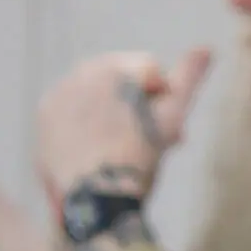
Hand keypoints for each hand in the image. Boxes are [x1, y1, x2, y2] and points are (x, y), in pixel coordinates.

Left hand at [36, 49, 210, 210]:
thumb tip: (206, 48)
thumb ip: (188, 77)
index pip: (148, 69)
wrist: (95, 201)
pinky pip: (73, 109)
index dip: (164, 98)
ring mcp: (59, 94)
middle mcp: (79, 73)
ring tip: (124, 146)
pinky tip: (99, 147)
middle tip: (149, 140)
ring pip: (97, 93)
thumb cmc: (138, 158)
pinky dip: (88, 121)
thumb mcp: (171, 116)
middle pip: (121, 80)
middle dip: (137, 103)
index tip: (171, 131)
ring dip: (114, 110)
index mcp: (111, 67)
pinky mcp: (44, 117)